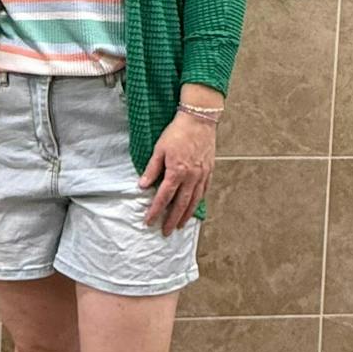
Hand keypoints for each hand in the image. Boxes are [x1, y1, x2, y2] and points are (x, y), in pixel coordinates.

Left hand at [139, 112, 216, 234]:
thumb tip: (142, 186)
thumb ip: (152, 169)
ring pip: (194, 201)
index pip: (164, 197)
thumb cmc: (177, 132)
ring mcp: (202, 175)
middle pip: (181, 204)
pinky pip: (204, 191)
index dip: (156, 211)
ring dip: (186, 215)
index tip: (149, 221)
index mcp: (176, 171)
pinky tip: (193, 207)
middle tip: (165, 232)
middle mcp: (191, 177)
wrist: (199, 119)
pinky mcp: (209, 171)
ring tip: (179, 225)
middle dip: (171, 220)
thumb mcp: (159, 149)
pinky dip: (198, 202)